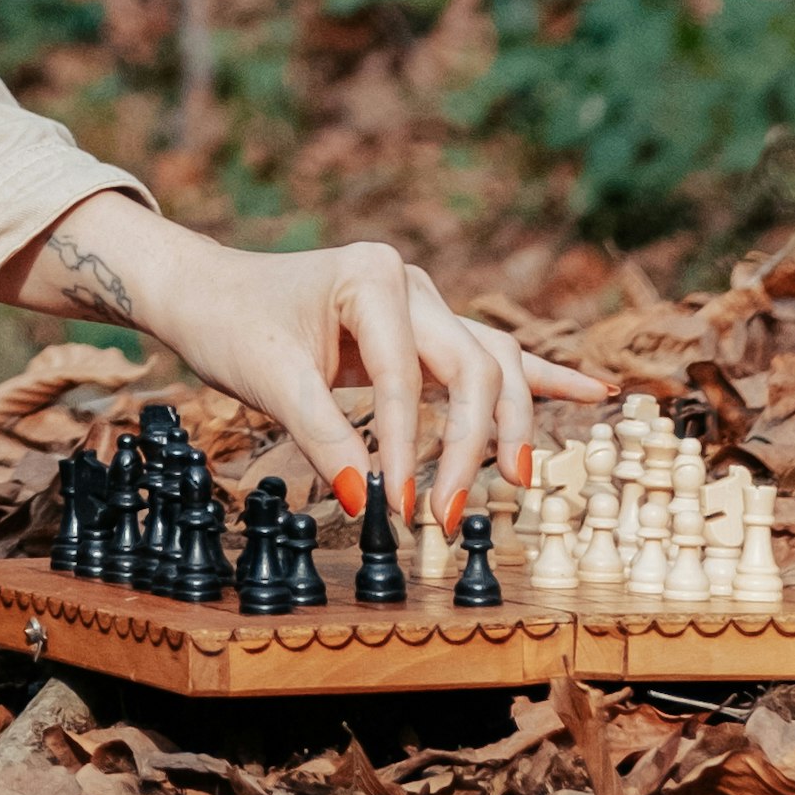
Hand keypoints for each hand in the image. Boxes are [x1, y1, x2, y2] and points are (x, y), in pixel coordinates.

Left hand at [0, 191, 600, 522]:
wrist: (202, 291)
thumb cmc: (230, 324)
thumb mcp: (269, 379)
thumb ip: (323, 436)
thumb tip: (364, 500)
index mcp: (376, 278)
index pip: (409, 378)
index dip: (407, 448)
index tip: (397, 508)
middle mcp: (411, 283)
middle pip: (473, 369)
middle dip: (469, 447)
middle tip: (449, 516)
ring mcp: (423, 304)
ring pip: (491, 366)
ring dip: (505, 426)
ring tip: (518, 480)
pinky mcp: (422, 331)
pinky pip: (492, 356)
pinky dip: (538, 379)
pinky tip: (592, 395)